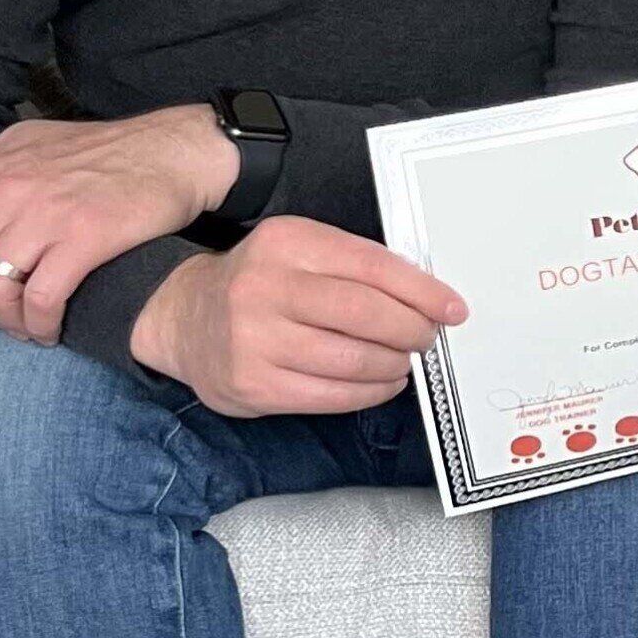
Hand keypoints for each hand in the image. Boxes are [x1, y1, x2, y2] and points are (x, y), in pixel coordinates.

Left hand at [0, 104, 238, 344]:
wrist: (172, 149)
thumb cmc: (104, 156)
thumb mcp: (27, 151)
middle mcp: (2, 186)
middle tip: (6, 319)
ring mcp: (42, 209)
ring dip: (9, 323)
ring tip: (31, 326)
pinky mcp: (83, 234)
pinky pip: (41, 299)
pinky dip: (42, 325)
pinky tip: (54, 328)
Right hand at [129, 215, 469, 418]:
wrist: (186, 318)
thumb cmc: (261, 283)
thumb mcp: (299, 251)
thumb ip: (353, 265)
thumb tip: (425, 295)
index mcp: (287, 242)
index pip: (371, 265)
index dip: (421, 291)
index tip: (451, 308)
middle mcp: (266, 287)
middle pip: (365, 313)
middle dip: (411, 330)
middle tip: (428, 337)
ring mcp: (255, 339)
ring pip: (351, 359)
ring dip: (393, 365)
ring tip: (404, 361)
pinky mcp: (252, 384)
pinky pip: (329, 395)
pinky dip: (367, 392)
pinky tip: (381, 383)